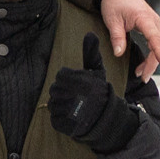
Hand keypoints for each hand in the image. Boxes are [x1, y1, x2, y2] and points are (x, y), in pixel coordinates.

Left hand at [50, 33, 142, 152]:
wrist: (106, 118)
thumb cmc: (99, 93)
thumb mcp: (96, 72)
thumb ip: (91, 53)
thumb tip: (90, 34)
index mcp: (78, 80)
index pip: (61, 75)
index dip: (69, 80)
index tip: (79, 86)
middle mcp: (72, 95)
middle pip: (55, 88)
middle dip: (64, 92)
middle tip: (77, 97)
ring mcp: (67, 111)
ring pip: (53, 103)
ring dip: (61, 105)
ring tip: (75, 107)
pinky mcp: (63, 124)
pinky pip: (54, 118)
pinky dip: (60, 118)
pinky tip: (72, 117)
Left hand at [100, 0, 159, 79]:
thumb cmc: (114, 2)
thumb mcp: (112, 20)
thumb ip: (117, 37)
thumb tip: (119, 53)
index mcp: (144, 18)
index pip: (155, 37)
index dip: (158, 51)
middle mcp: (153, 21)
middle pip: (158, 45)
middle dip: (153, 63)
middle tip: (143, 77)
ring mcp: (153, 23)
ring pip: (157, 45)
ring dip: (151, 60)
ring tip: (141, 74)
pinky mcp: (150, 25)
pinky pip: (154, 42)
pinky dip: (150, 53)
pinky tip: (143, 64)